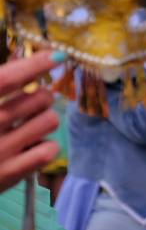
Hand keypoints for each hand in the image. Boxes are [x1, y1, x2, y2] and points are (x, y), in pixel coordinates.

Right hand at [0, 52, 61, 192]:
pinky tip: (31, 146)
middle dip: (43, 96)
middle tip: (32, 104)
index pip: (5, 79)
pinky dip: (46, 146)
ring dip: (45, 120)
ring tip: (30, 125)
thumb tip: (28, 67)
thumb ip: (1, 84)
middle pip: (40, 97)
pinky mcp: (10, 173)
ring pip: (50, 120)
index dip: (33, 65)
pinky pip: (50, 149)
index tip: (57, 56)